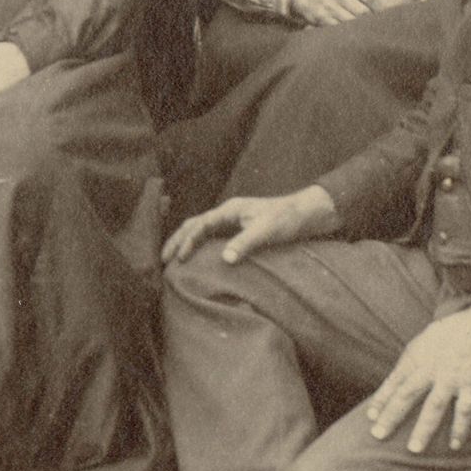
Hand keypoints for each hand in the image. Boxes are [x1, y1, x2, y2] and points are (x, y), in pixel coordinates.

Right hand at [161, 186, 337, 265]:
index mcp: (230, 209)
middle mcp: (228, 213)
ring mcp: (232, 222)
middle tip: (163, 261)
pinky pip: (212, 238)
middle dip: (177, 241)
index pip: (200, 224)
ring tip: (173, 261)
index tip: (179, 259)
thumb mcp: (268, 231)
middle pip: (194, 225)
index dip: (188, 241)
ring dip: (185, 243)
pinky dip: (199, 247)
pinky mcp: (239, 231)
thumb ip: (246, 243)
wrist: (308, 214)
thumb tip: (225, 260)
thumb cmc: (288, 220)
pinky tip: (197, 261)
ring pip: (201, 231)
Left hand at [363, 300, 470, 453]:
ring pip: (433, 407)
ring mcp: (452, 377)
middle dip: (390, 416)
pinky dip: (459, 429)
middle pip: (406, 395)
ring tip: (413, 449)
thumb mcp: (429, 336)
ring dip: (422, 429)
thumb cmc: (458, 328)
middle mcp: (431, 367)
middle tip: (377, 435)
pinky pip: (464, 411)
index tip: (370, 416)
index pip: (395, 380)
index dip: (382, 399)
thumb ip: (416, 356)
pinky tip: (453, 445)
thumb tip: (403, 372)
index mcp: (418, 354)